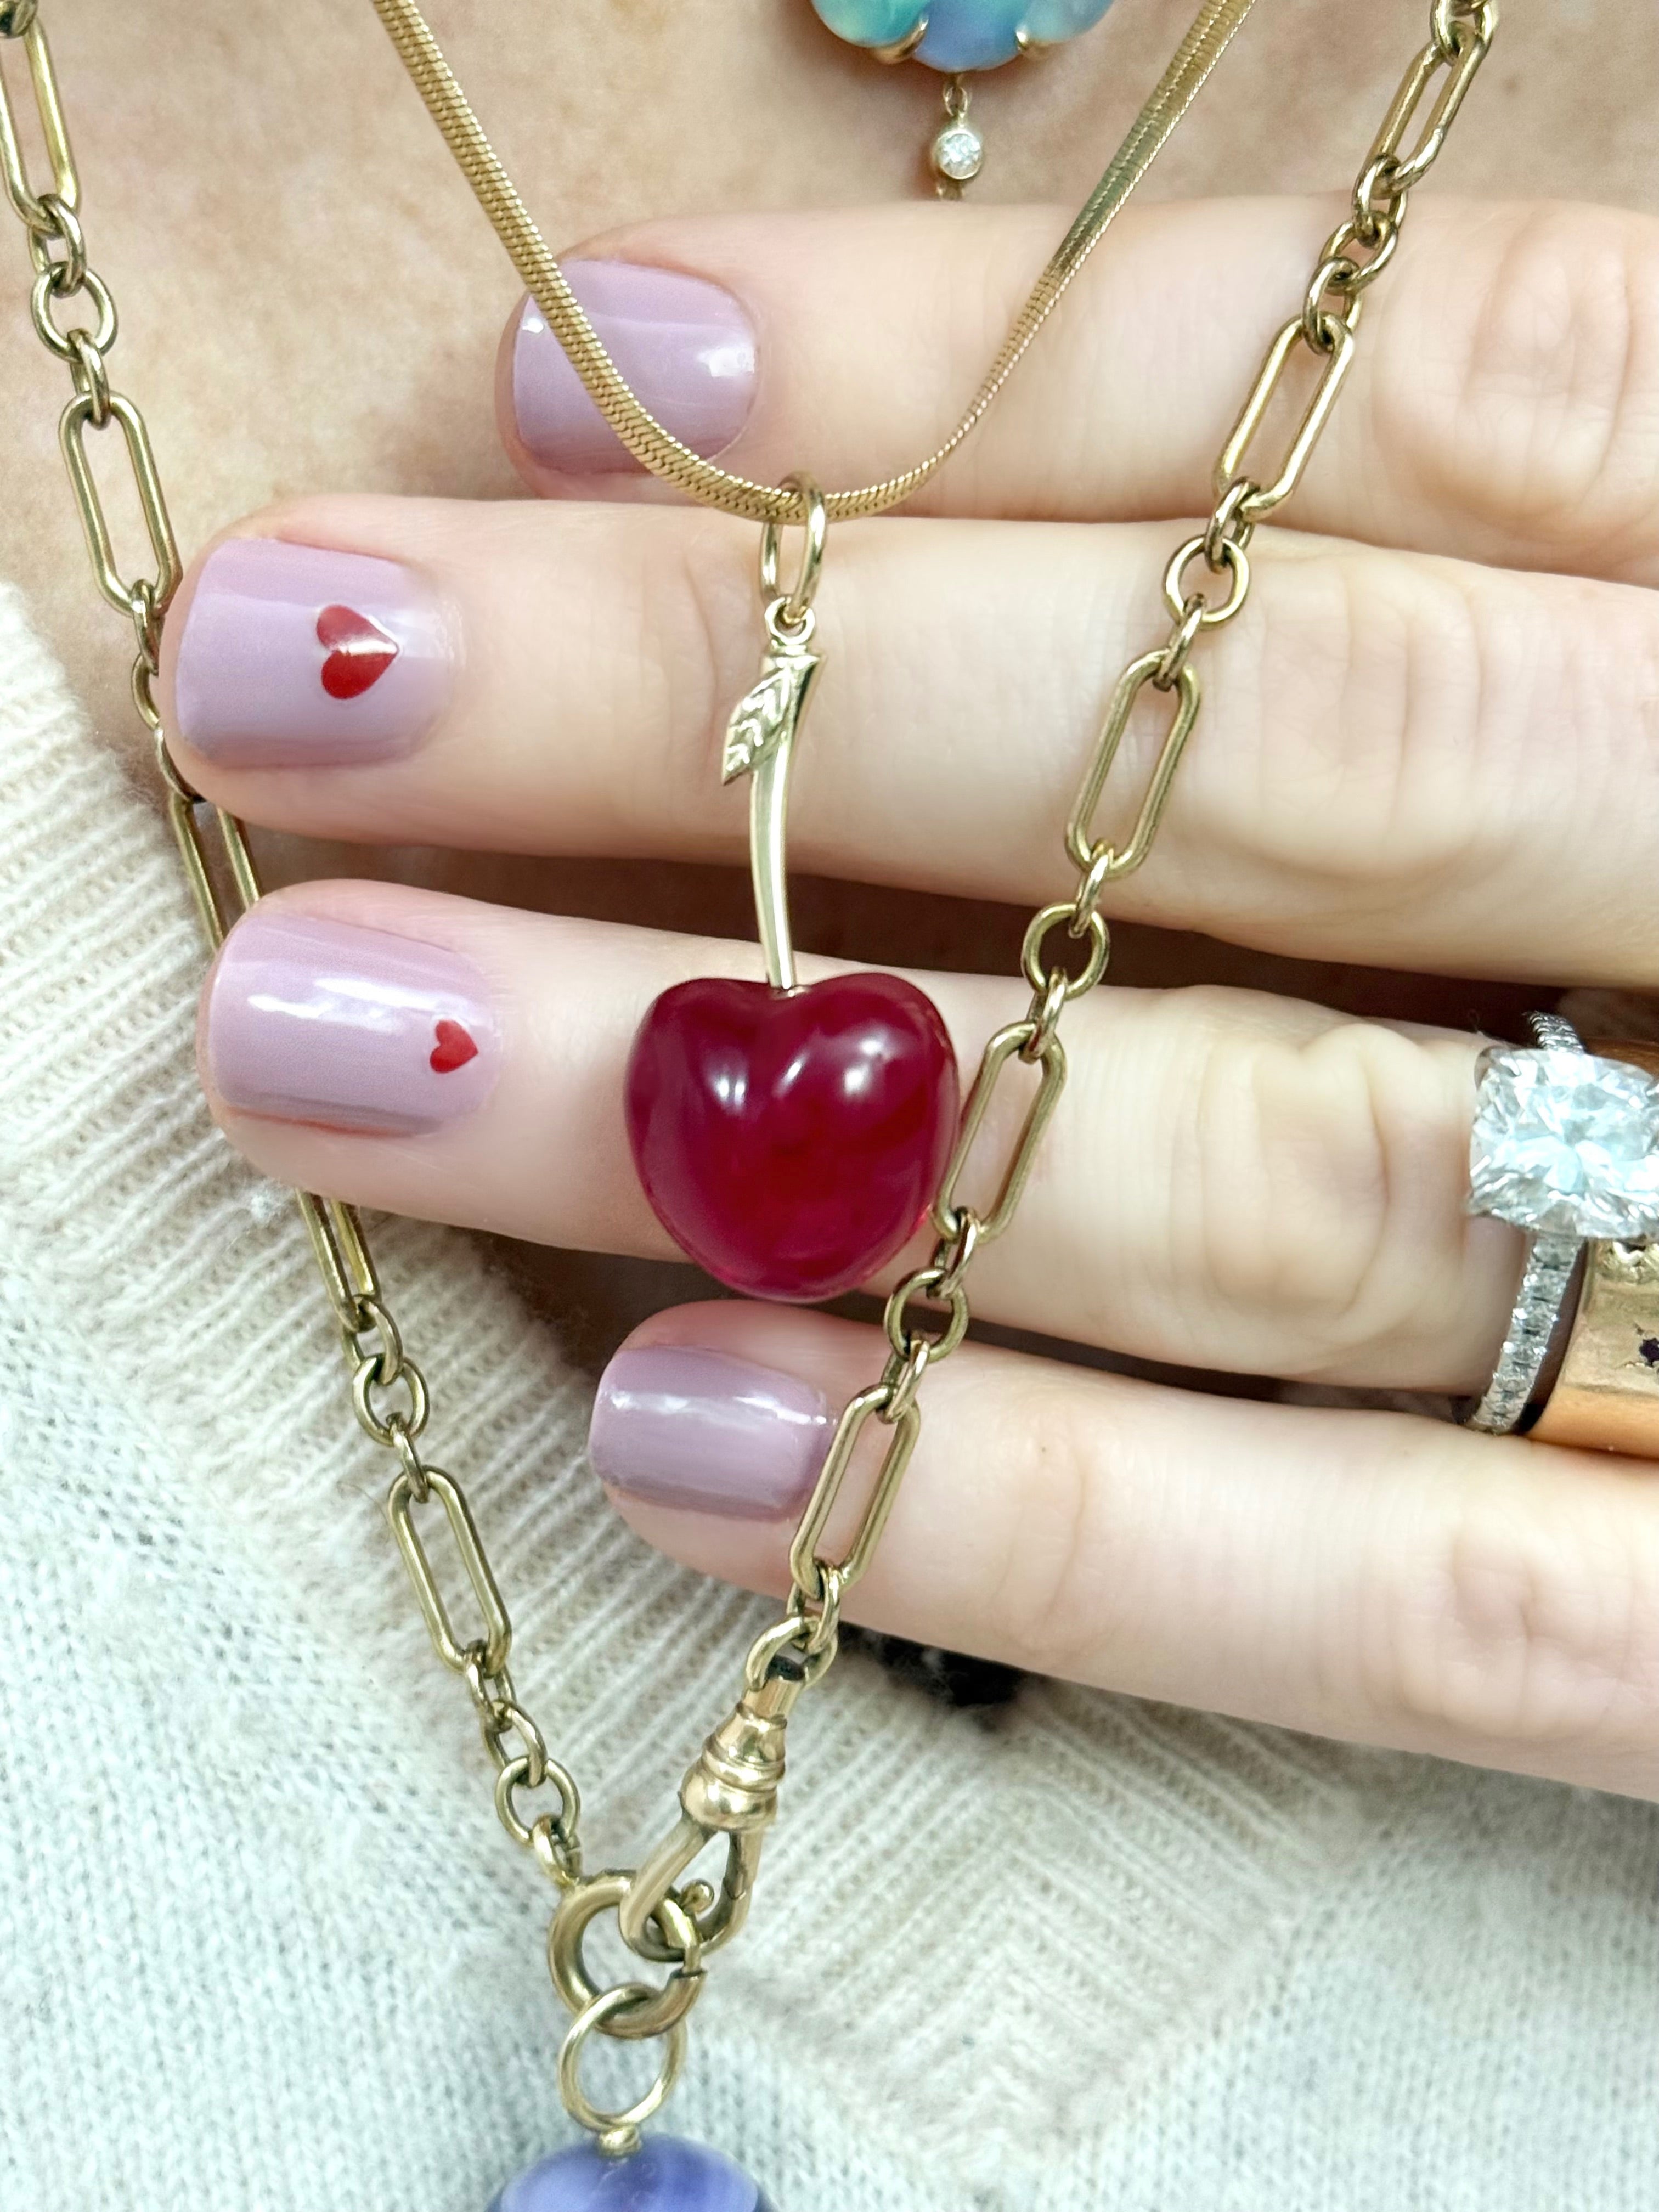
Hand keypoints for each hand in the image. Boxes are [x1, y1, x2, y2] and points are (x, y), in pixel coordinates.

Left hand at [161, 192, 1658, 1801]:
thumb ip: (1460, 532)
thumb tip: (862, 431)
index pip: (1408, 414)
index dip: (968, 381)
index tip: (572, 364)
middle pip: (1260, 760)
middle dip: (740, 713)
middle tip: (289, 671)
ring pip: (1266, 1186)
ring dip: (766, 1117)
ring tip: (357, 1050)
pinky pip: (1402, 1617)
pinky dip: (1044, 1534)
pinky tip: (681, 1442)